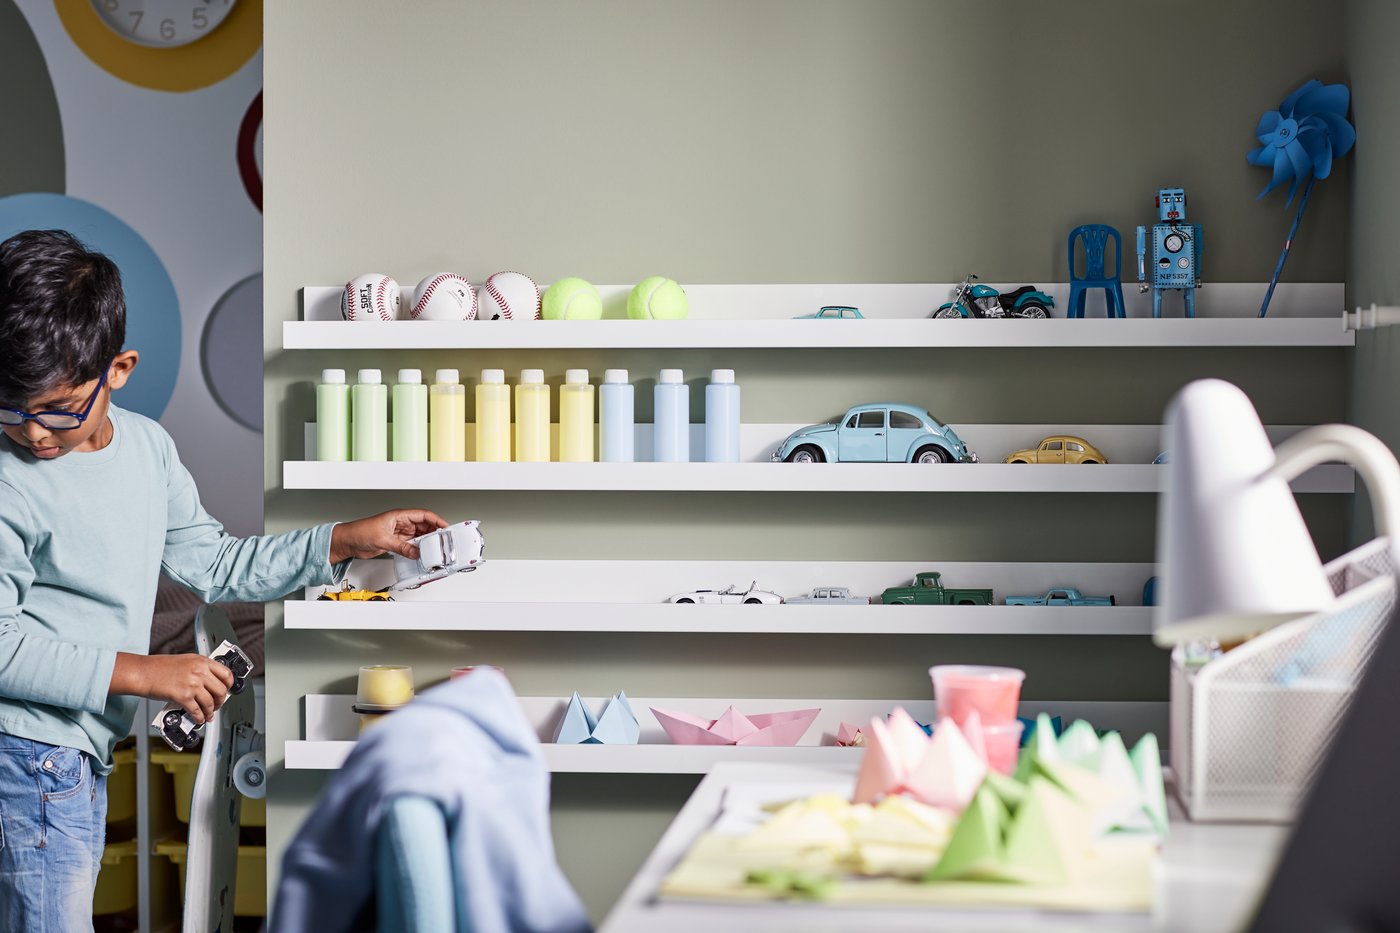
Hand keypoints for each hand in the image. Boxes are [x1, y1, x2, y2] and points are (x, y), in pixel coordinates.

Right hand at [111, 653, 234, 724]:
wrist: (143, 673)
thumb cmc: (159, 667)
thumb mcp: (186, 661)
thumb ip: (200, 669)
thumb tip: (211, 683)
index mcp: (202, 661)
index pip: (226, 673)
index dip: (229, 685)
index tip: (228, 690)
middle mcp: (200, 671)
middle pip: (221, 690)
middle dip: (221, 701)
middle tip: (218, 705)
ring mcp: (192, 684)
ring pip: (210, 702)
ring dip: (211, 711)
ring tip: (209, 715)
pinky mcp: (183, 696)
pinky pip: (197, 711)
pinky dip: (200, 717)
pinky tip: (199, 719)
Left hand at [329, 509, 448, 564]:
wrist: (347, 541)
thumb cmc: (359, 531)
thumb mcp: (383, 540)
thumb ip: (402, 547)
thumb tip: (416, 552)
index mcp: (399, 515)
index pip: (423, 515)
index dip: (436, 520)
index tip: (445, 527)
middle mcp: (401, 523)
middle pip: (424, 526)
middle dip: (434, 533)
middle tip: (442, 542)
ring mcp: (399, 533)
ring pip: (419, 537)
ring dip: (426, 543)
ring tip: (433, 550)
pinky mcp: (396, 542)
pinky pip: (411, 545)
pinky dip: (417, 550)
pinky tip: (421, 554)